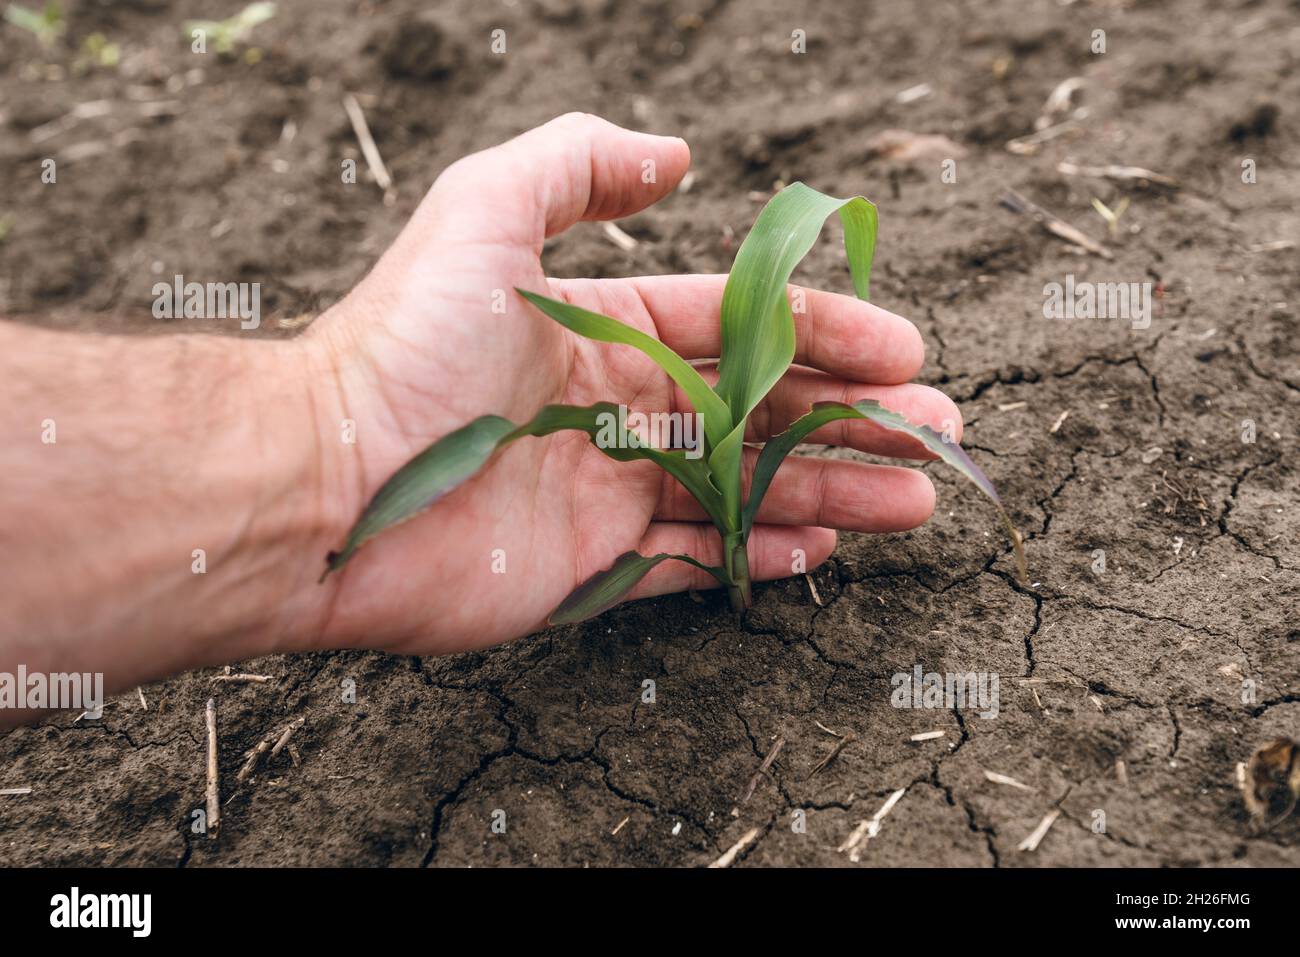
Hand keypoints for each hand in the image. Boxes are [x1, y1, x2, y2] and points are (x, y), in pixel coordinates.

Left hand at [306, 113, 961, 654]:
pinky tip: (819, 547)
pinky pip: (687, 564)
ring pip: (741, 491)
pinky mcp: (586, 569)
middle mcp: (613, 411)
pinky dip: (753, 557)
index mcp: (605, 331)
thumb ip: (578, 164)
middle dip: (852, 421)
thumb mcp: (485, 210)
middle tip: (938, 434)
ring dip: (830, 491)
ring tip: (914, 498)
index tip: (904, 351)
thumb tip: (677, 155)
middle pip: (759, 414)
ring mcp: (603, 493)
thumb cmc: (405, 344)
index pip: (741, 329)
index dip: (826, 337)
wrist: (322, 481)